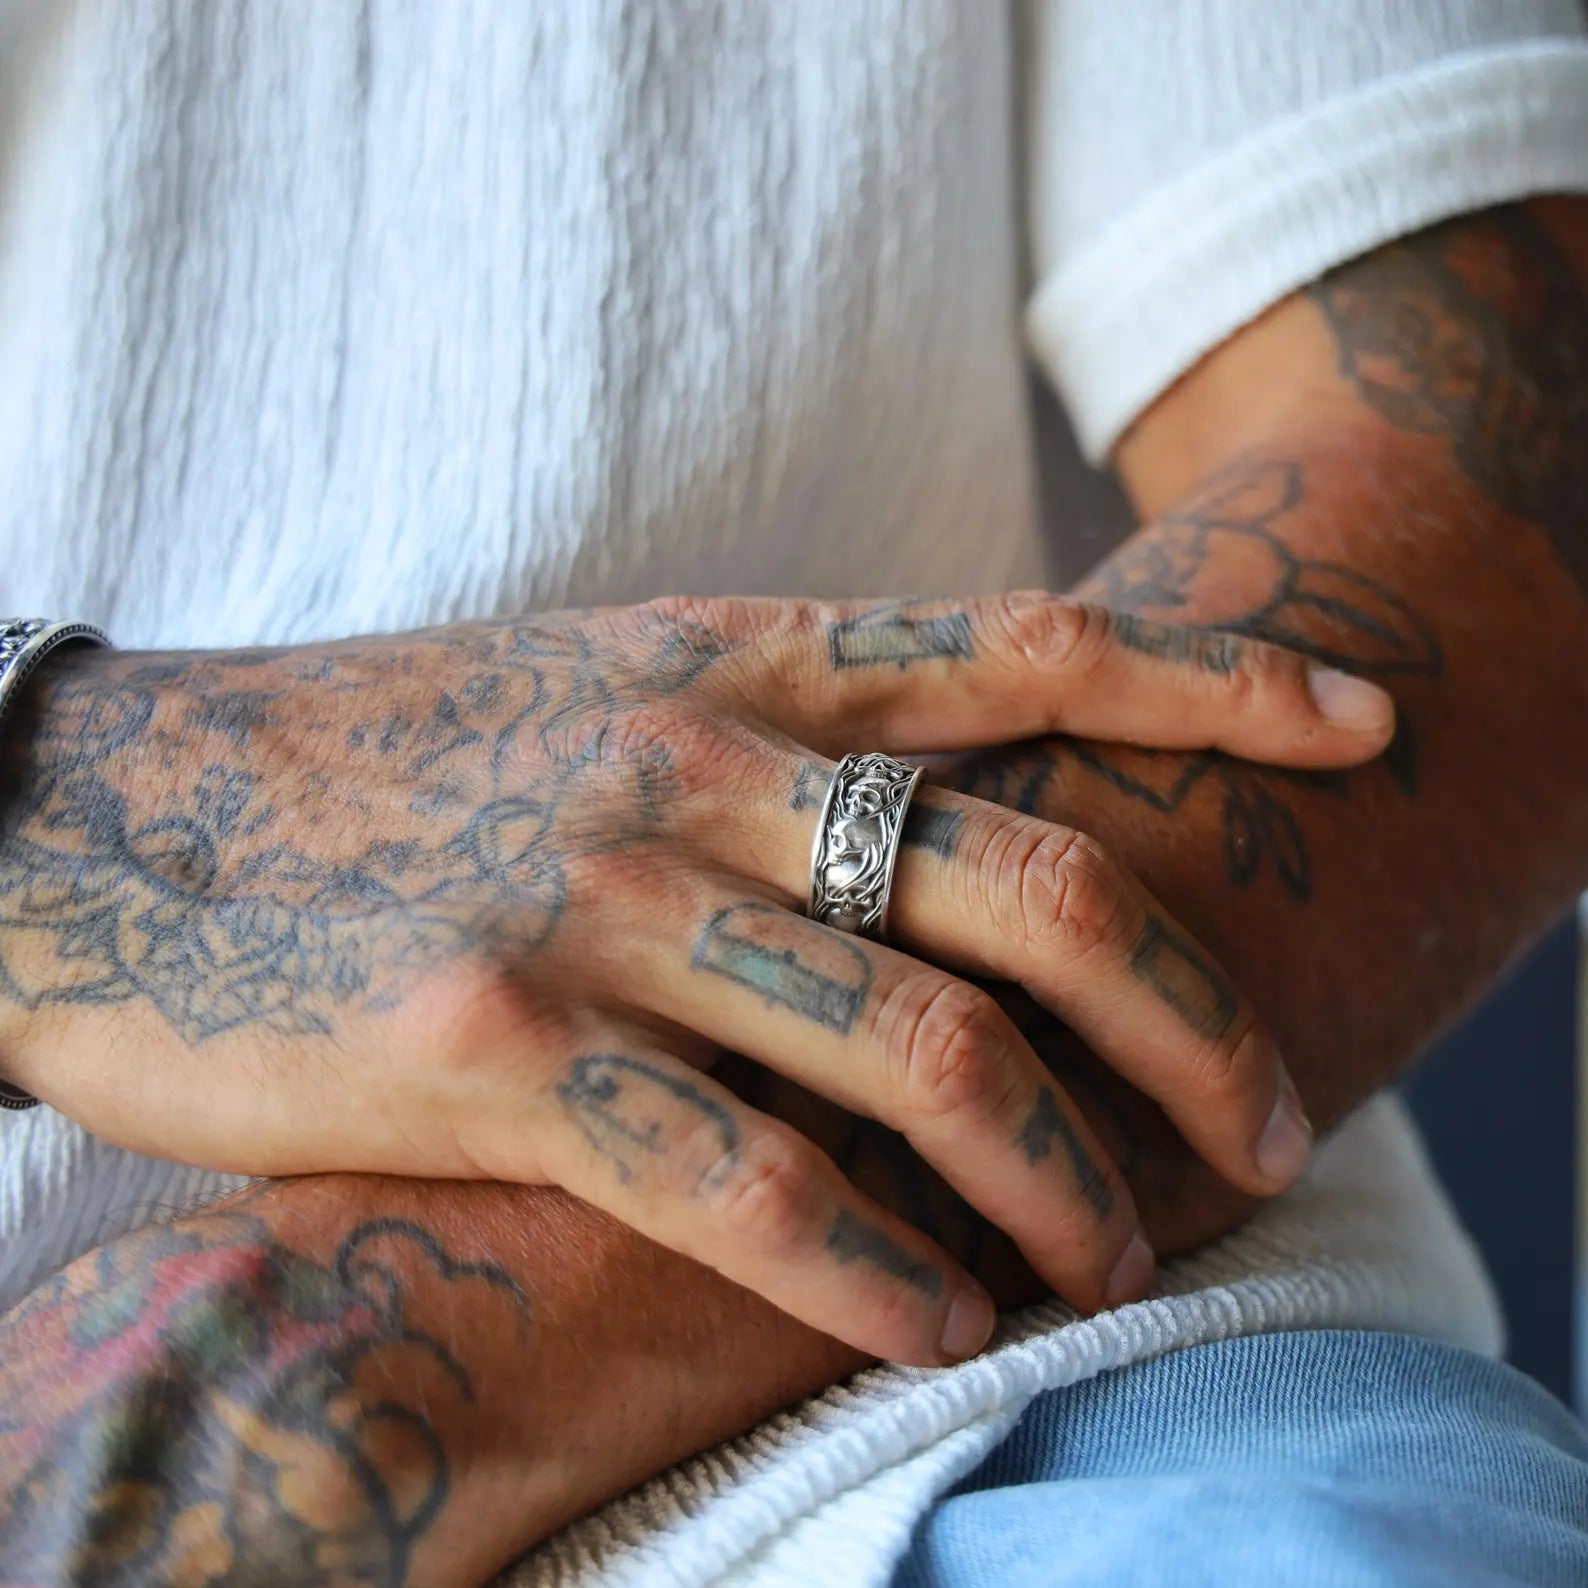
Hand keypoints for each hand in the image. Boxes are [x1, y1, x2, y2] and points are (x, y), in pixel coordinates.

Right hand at [0, 594, 1392, 1363]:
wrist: (119, 812)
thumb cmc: (382, 762)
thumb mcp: (598, 689)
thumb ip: (773, 730)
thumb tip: (945, 800)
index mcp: (726, 662)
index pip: (1023, 650)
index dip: (1214, 679)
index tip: (1359, 720)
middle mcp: (688, 766)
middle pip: (1028, 890)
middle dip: (1192, 1018)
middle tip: (1275, 1125)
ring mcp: (593, 903)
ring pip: (916, 1049)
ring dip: (1058, 1179)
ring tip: (1117, 1262)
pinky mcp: (491, 1047)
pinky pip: (746, 1176)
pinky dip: (874, 1262)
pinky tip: (940, 1318)